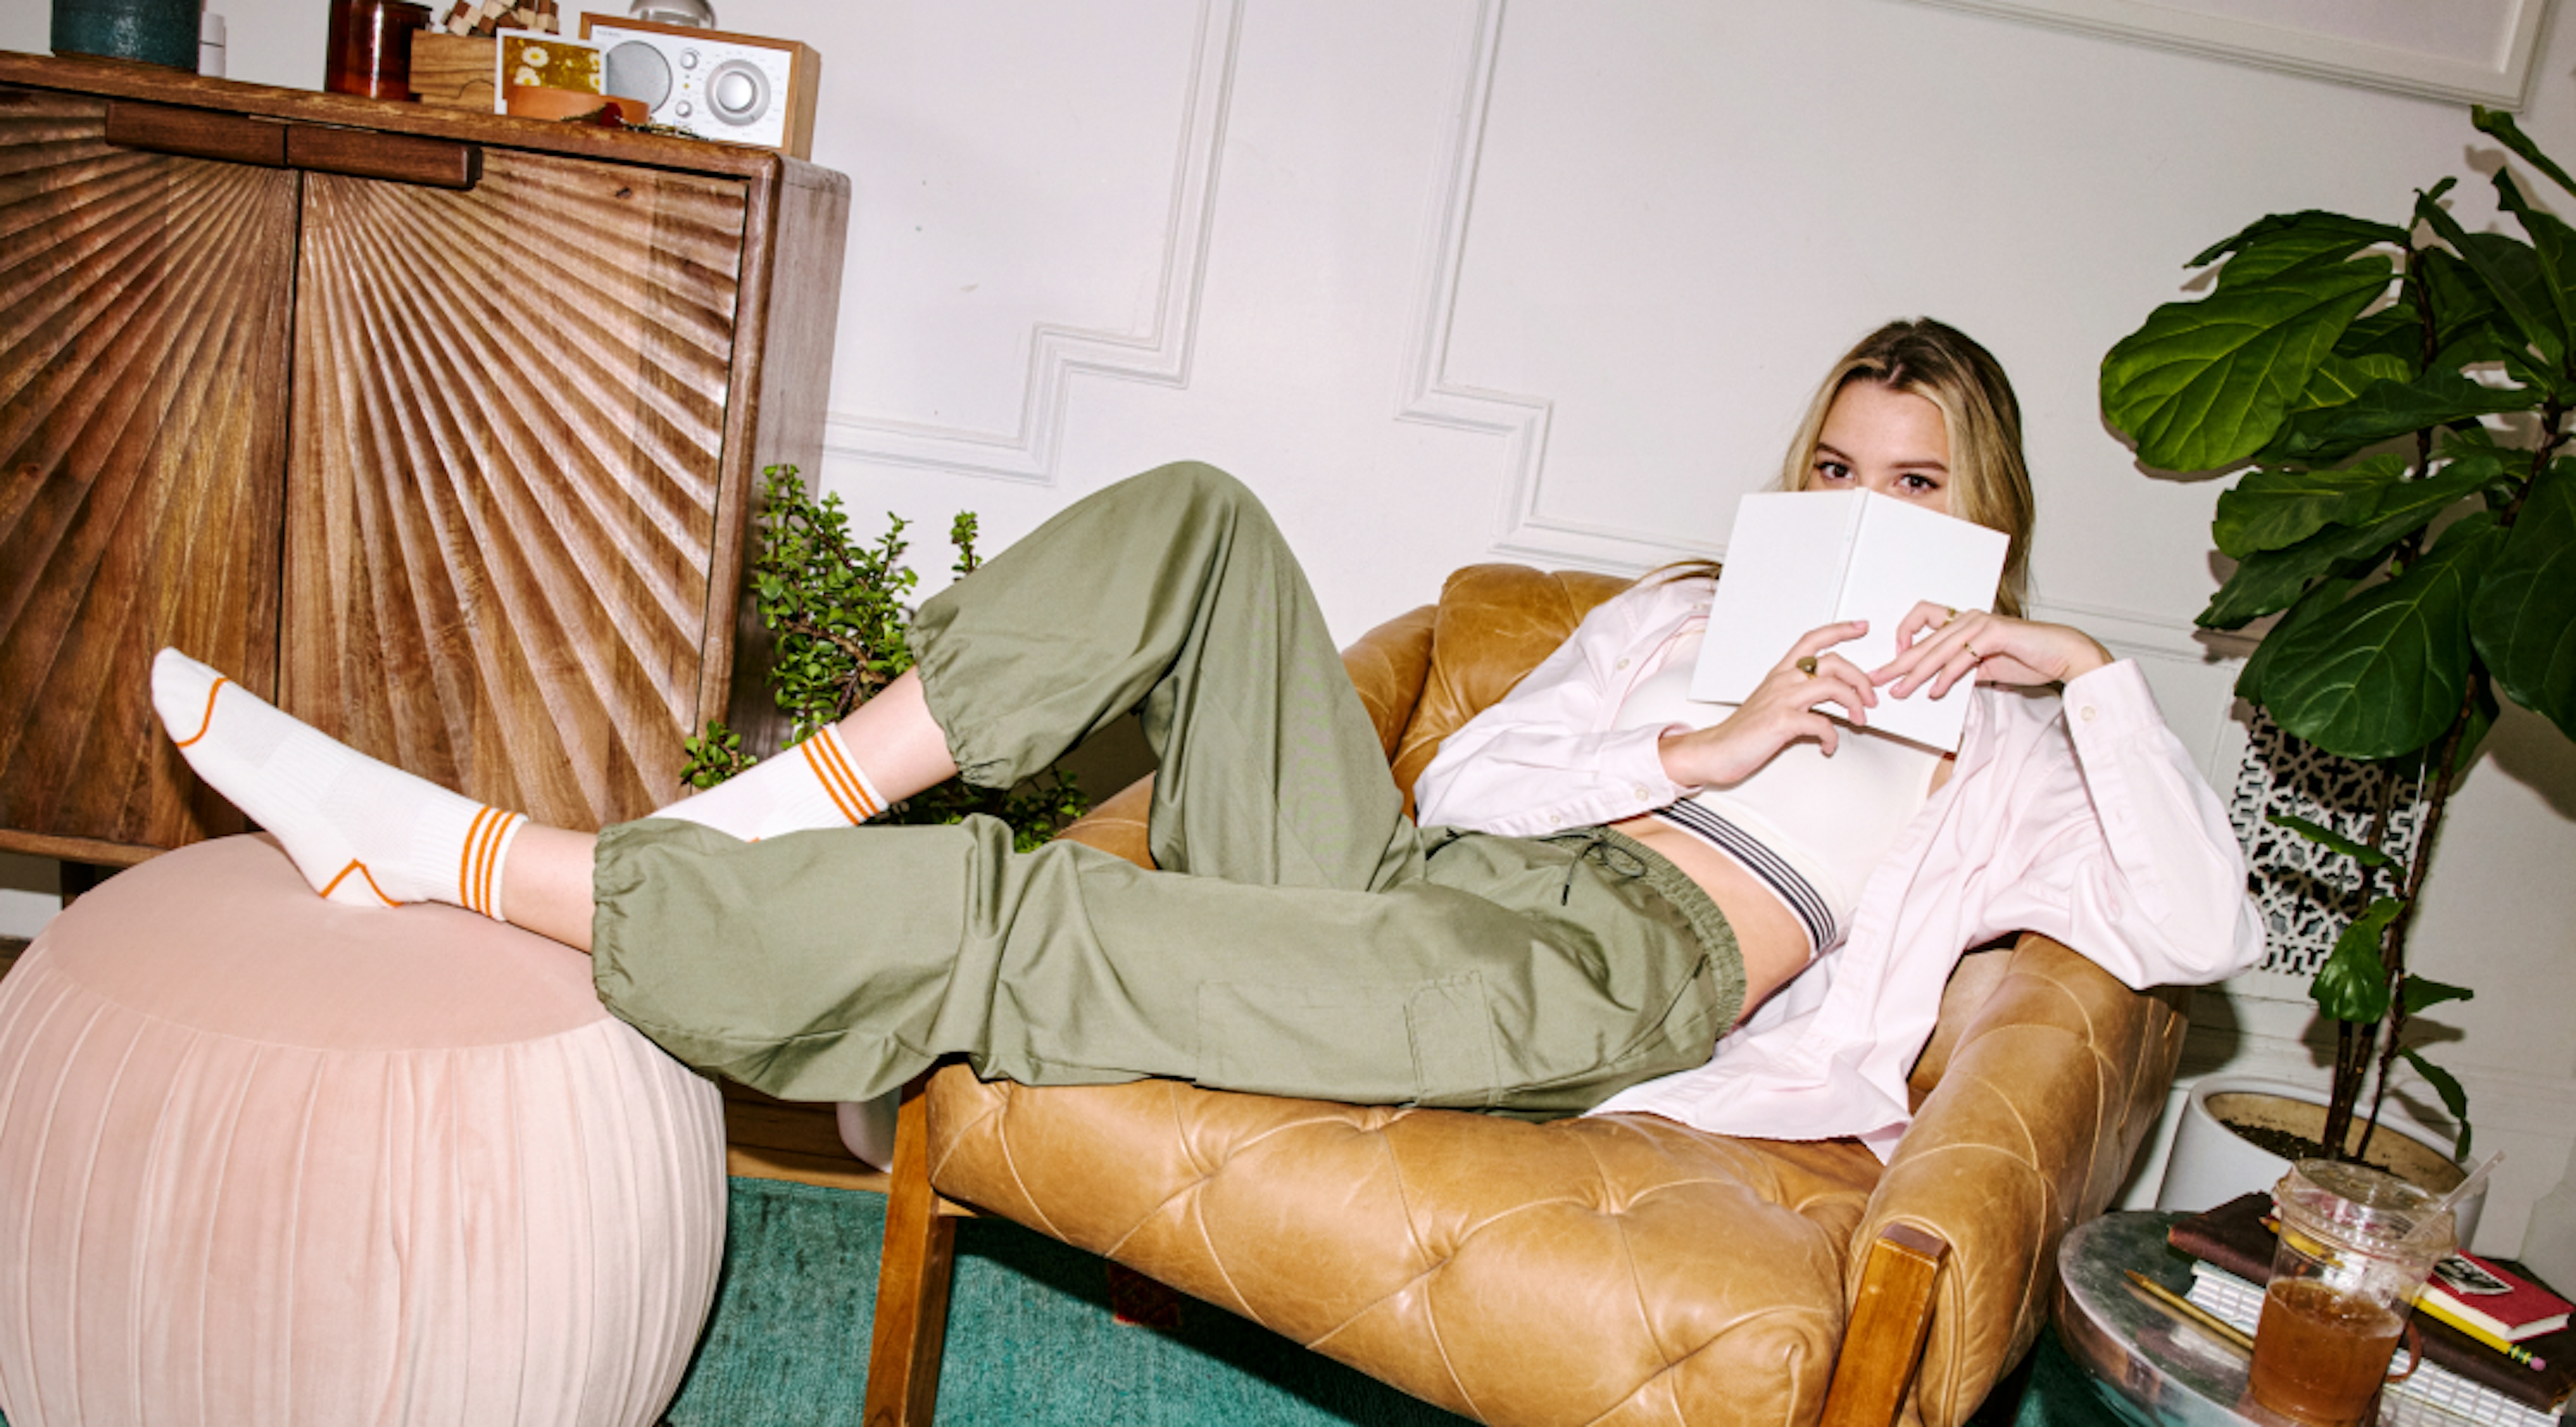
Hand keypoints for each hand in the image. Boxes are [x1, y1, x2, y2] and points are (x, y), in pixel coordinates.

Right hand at [1659, 621, 1874, 787]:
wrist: (1716, 751)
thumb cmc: (1742, 731)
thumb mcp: (1770, 703)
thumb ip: (1797, 696)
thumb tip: (1828, 701)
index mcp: (1780, 673)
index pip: (1812, 640)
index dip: (1839, 630)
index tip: (1861, 627)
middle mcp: (1782, 681)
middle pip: (1833, 661)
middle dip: (1860, 678)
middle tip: (1870, 696)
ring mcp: (1782, 699)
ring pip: (1832, 685)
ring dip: (1854, 703)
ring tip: (1859, 719)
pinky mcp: (1782, 722)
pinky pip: (1822, 724)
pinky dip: (1833, 737)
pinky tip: (1829, 746)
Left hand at [1873, 603, 2111, 699]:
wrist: (2064, 654)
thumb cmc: (2030, 657)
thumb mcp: (1987, 666)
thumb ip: (1964, 670)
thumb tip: (1940, 683)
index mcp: (1966, 622)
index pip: (1924, 618)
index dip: (1906, 634)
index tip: (1895, 658)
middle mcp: (1970, 618)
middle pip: (1924, 640)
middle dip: (1898, 662)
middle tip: (1878, 678)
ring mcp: (1981, 624)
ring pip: (1938, 650)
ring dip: (1916, 674)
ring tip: (1900, 690)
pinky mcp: (1994, 634)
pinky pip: (1962, 659)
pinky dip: (1946, 677)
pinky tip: (1935, 691)